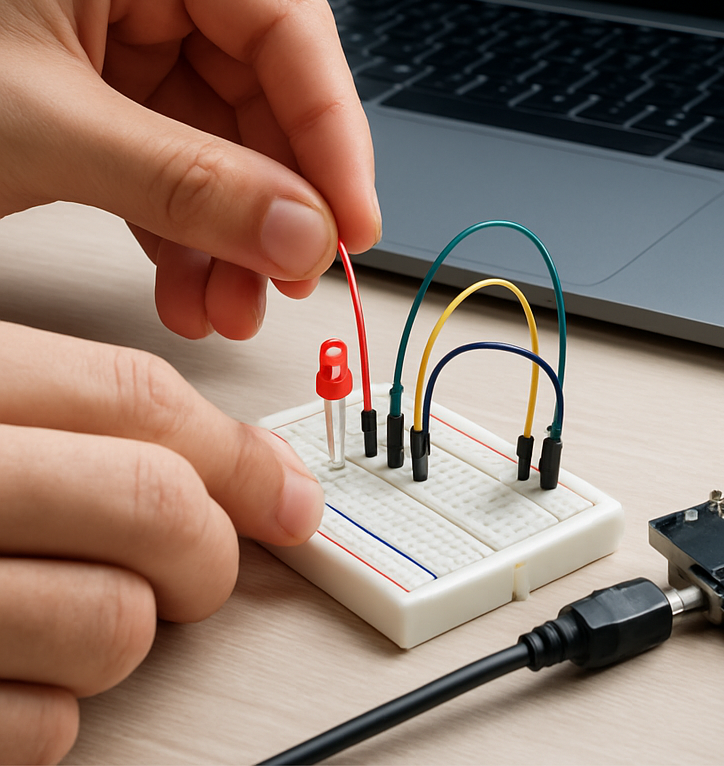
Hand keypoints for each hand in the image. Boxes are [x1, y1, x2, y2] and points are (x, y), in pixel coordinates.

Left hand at [0, 0, 379, 340]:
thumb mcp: (42, 128)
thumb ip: (186, 182)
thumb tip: (303, 230)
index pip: (287, 28)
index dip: (334, 133)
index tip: (351, 221)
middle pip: (266, 97)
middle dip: (279, 203)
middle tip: (296, 276)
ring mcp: (130, 47)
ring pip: (230, 149)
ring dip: (239, 238)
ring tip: (232, 305)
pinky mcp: (111, 106)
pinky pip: (182, 174)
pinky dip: (192, 240)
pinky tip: (192, 289)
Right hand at [0, 322, 324, 764]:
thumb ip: (81, 421)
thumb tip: (247, 474)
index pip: (138, 400)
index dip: (239, 452)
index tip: (287, 494)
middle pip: (153, 508)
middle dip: (208, 549)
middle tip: (196, 563)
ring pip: (116, 625)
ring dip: (129, 633)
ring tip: (79, 613)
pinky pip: (41, 730)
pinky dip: (51, 716)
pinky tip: (6, 676)